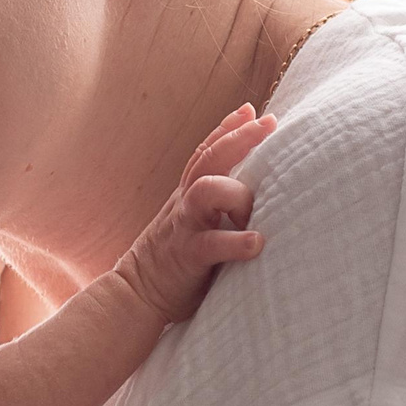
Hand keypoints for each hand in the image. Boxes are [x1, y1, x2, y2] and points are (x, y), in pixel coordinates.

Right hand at [115, 103, 274, 322]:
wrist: (135, 294)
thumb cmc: (175, 260)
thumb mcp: (192, 223)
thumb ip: (215, 206)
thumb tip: (254, 193)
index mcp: (187, 195)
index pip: (206, 152)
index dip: (227, 128)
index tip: (252, 110)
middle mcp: (185, 203)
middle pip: (210, 158)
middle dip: (239, 137)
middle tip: (269, 122)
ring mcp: (185, 226)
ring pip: (207, 189)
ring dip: (238, 193)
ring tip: (255, 208)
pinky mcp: (187, 254)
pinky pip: (212, 243)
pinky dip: (236, 241)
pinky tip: (257, 243)